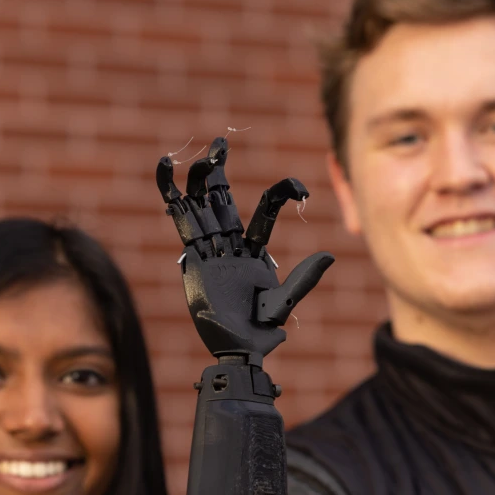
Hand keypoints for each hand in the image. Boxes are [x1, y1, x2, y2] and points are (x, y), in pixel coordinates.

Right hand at [156, 137, 333, 360]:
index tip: (301, 189)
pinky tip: (165, 170)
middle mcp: (229, 247)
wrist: (237, 349)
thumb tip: (329, 256)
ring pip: (201, 207)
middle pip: (223, 202)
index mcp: (254, 252)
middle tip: (219, 145)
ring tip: (199, 155)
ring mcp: (209, 250)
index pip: (264, 213)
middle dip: (219, 174)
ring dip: (198, 180)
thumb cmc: (261, 330)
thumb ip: (304, 277)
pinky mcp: (191, 257)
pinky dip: (170, 195)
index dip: (280, 196)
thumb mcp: (285, 300)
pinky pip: (180, 222)